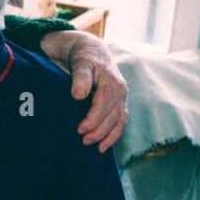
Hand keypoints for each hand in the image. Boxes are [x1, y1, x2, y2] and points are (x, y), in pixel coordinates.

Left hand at [40, 30, 128, 152]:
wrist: (92, 51)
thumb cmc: (84, 56)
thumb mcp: (80, 62)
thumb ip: (80, 77)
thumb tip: (78, 95)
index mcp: (111, 81)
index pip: (104, 105)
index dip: (93, 119)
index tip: (80, 129)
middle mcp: (120, 90)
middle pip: (113, 116)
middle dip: (99, 131)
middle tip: (84, 141)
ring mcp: (121, 97)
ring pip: (119, 121)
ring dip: (109, 136)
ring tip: (96, 148)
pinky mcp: (119, 103)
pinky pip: (121, 121)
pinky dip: (115, 134)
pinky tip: (104, 145)